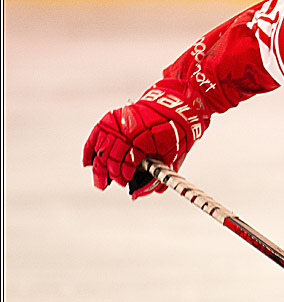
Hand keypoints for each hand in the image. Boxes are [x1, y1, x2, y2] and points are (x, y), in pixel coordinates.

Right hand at [83, 84, 207, 198]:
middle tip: (109, 184)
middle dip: (110, 174)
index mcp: (144, 140)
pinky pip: (96, 135)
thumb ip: (155, 177)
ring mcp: (118, 123)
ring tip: (101, 179)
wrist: (176, 107)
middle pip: (110, 157)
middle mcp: (128, 130)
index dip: (124, 175)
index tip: (126, 182)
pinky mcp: (113, 117)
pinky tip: (89, 162)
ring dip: (100, 166)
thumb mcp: (172, 157)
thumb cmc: (177, 133)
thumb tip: (138, 194)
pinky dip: (90, 150)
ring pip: (101, 149)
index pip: (127, 163)